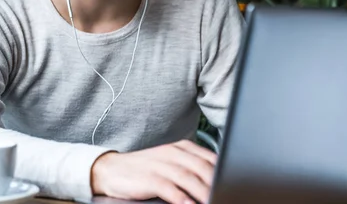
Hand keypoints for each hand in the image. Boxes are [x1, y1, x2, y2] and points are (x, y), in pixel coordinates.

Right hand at [91, 139, 216, 203]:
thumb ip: (191, 168)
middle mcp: (173, 153)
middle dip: (217, 184)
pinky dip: (183, 199)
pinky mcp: (150, 178)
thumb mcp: (170, 162)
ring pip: (189, 178)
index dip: (224, 172)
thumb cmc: (144, 169)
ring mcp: (161, 165)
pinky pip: (170, 189)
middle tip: (227, 194)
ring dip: (204, 192)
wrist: (111, 169)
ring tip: (214, 201)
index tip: (234, 184)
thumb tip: (214, 182)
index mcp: (181, 148)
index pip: (210, 158)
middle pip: (202, 168)